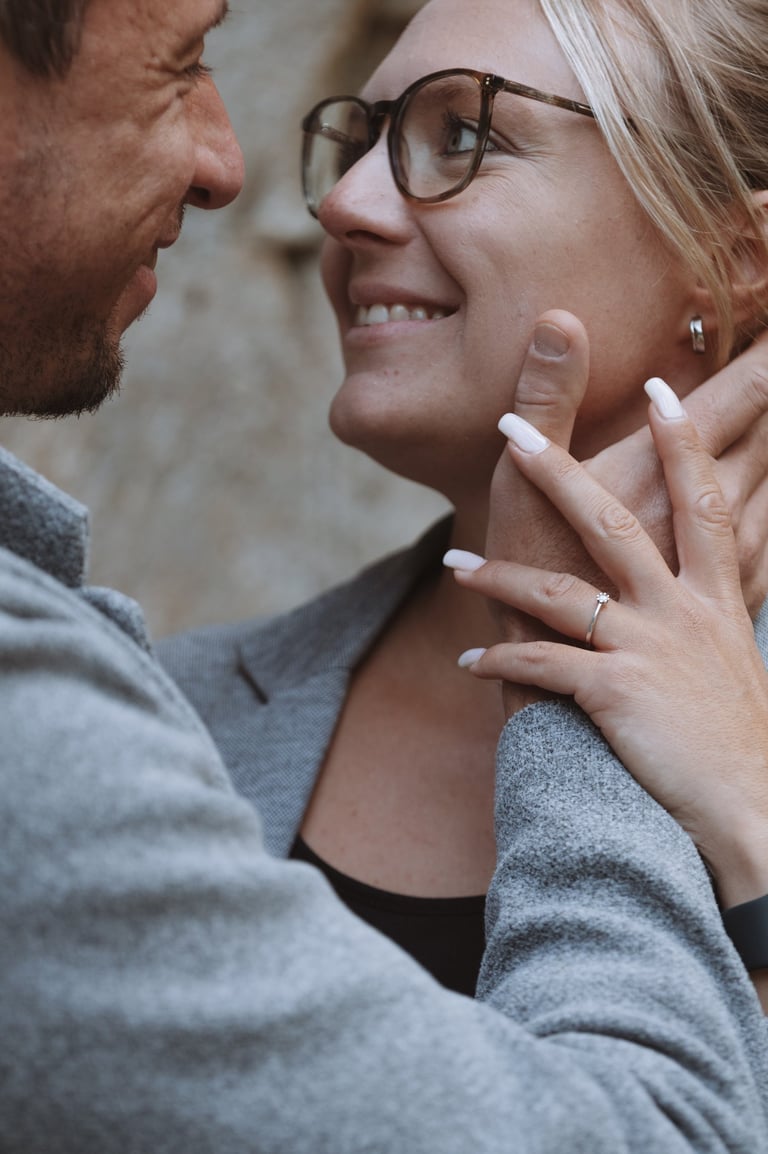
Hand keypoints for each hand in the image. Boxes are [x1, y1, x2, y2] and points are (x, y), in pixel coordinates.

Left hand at [450, 380, 767, 912]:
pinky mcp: (617, 697)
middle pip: (616, 524)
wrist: (754, 818)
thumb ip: (705, 622)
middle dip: (561, 473)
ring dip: (499, 579)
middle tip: (513, 428)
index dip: (683, 444)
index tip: (660, 390)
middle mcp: (683, 614)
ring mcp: (649, 652)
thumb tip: (686, 599)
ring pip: (560, 595)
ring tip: (454, 565)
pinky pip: (542, 668)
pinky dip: (501, 665)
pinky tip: (470, 665)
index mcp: (716, 601)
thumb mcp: (732, 666)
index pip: (704, 503)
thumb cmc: (738, 749)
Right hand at [487, 311, 767, 615]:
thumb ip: (547, 398)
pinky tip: (764, 491)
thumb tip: (562, 320)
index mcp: (660, 475)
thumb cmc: (525, 582)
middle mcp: (703, 517)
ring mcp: (727, 564)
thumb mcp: (520, 481)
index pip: (743, 392)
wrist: (559, 703)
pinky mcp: (730, 600)